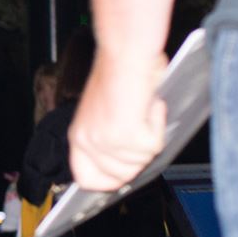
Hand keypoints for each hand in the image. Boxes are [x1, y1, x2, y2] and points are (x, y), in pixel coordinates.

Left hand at [70, 48, 167, 190]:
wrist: (127, 53)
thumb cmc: (122, 74)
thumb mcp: (105, 114)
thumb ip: (109, 138)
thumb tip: (126, 160)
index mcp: (79, 136)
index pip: (85, 178)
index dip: (106, 182)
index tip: (120, 179)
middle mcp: (88, 142)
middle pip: (121, 175)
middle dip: (140, 157)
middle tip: (144, 131)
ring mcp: (105, 142)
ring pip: (141, 161)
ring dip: (151, 136)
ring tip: (143, 109)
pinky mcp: (126, 136)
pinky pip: (154, 145)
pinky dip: (158, 124)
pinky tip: (149, 104)